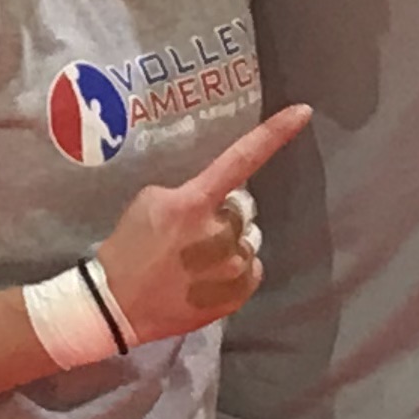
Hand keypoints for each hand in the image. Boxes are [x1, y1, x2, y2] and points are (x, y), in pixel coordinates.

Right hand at [95, 105, 311, 339]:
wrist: (116, 307)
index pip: (240, 160)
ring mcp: (231, 267)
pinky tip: (206, 278)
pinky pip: (253, 270)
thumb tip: (219, 197)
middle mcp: (219, 233)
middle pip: (242, 211)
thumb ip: (190, 192)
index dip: (274, 134)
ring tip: (195, 260)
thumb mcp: (150, 202)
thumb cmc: (128, 248)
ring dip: (229, 245)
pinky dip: (235, 271)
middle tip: (191, 234)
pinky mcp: (236, 295)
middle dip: (224, 216)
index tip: (303, 112)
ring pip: (248, 242)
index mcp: (194, 202)